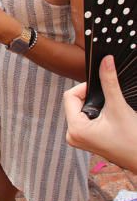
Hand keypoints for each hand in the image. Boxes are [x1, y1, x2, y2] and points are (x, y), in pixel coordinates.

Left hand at [64, 55, 136, 172]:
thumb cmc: (132, 140)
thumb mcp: (118, 106)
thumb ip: (109, 82)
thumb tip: (106, 60)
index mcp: (75, 129)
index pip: (70, 95)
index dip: (85, 88)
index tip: (102, 89)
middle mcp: (72, 135)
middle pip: (74, 101)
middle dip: (91, 97)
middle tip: (109, 103)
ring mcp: (78, 138)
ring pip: (80, 108)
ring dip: (94, 104)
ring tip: (111, 113)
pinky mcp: (86, 139)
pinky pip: (85, 117)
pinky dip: (96, 112)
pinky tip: (109, 118)